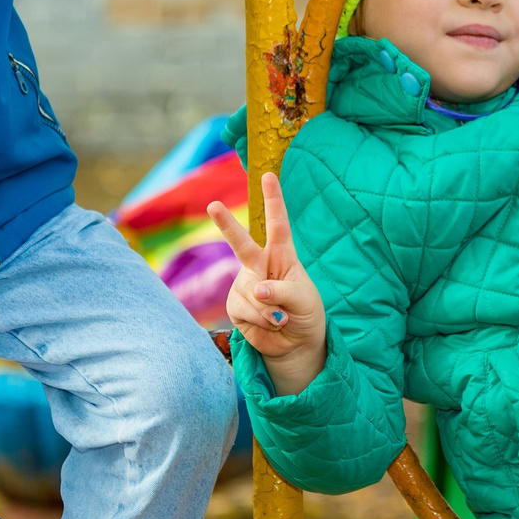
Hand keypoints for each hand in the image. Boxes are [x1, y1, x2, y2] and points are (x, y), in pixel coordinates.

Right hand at [208, 171, 328, 395]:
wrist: (294, 344)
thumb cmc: (305, 313)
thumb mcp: (304, 299)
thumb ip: (283, 291)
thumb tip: (257, 289)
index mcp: (282, 255)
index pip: (278, 223)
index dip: (273, 199)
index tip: (268, 175)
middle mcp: (259, 265)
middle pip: (241, 242)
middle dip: (225, 224)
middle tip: (213, 206)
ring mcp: (244, 284)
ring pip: (250, 291)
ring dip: (269, 310)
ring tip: (281, 318)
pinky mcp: (235, 305)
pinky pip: (244, 309)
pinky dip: (260, 320)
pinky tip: (270, 325)